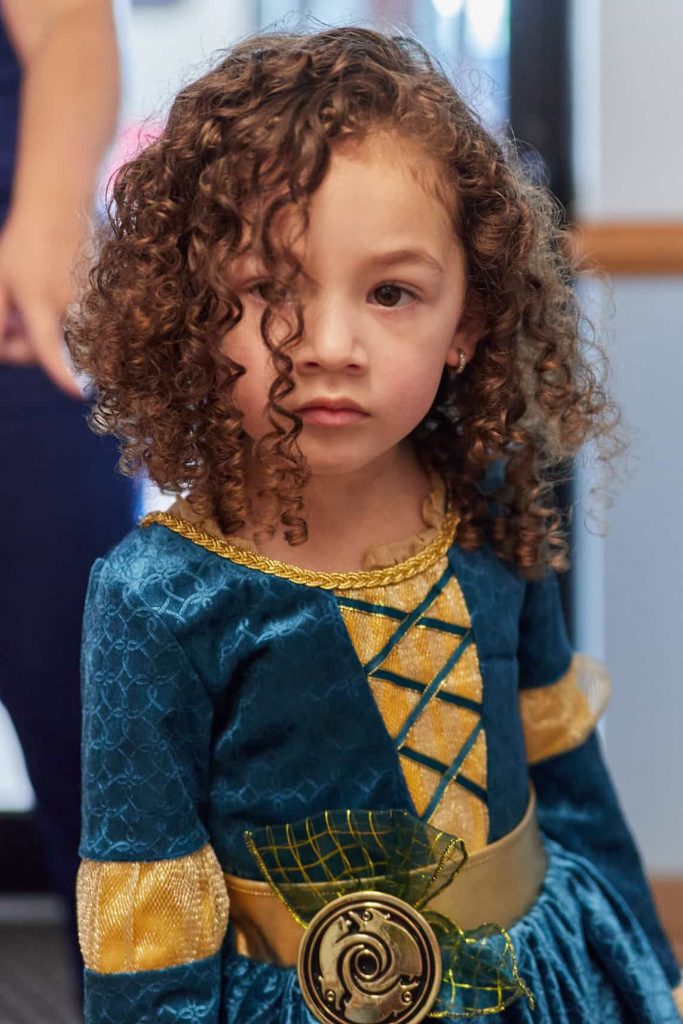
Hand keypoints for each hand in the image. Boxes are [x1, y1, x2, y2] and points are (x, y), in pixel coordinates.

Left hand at [0, 213, 84, 397]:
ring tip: (27, 308)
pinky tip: (48, 303)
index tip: (78, 393)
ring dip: (41, 336)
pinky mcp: (98, 302)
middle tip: (9, 324)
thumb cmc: (22, 248)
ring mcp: (88, 305)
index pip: (49, 346)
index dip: (62, 373)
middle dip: (23, 347)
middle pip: (47, 350)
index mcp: (40, 301)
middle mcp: (69, 306)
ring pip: (63, 340)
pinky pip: (76, 327)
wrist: (58, 214)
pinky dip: (60, 325)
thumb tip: (3, 348)